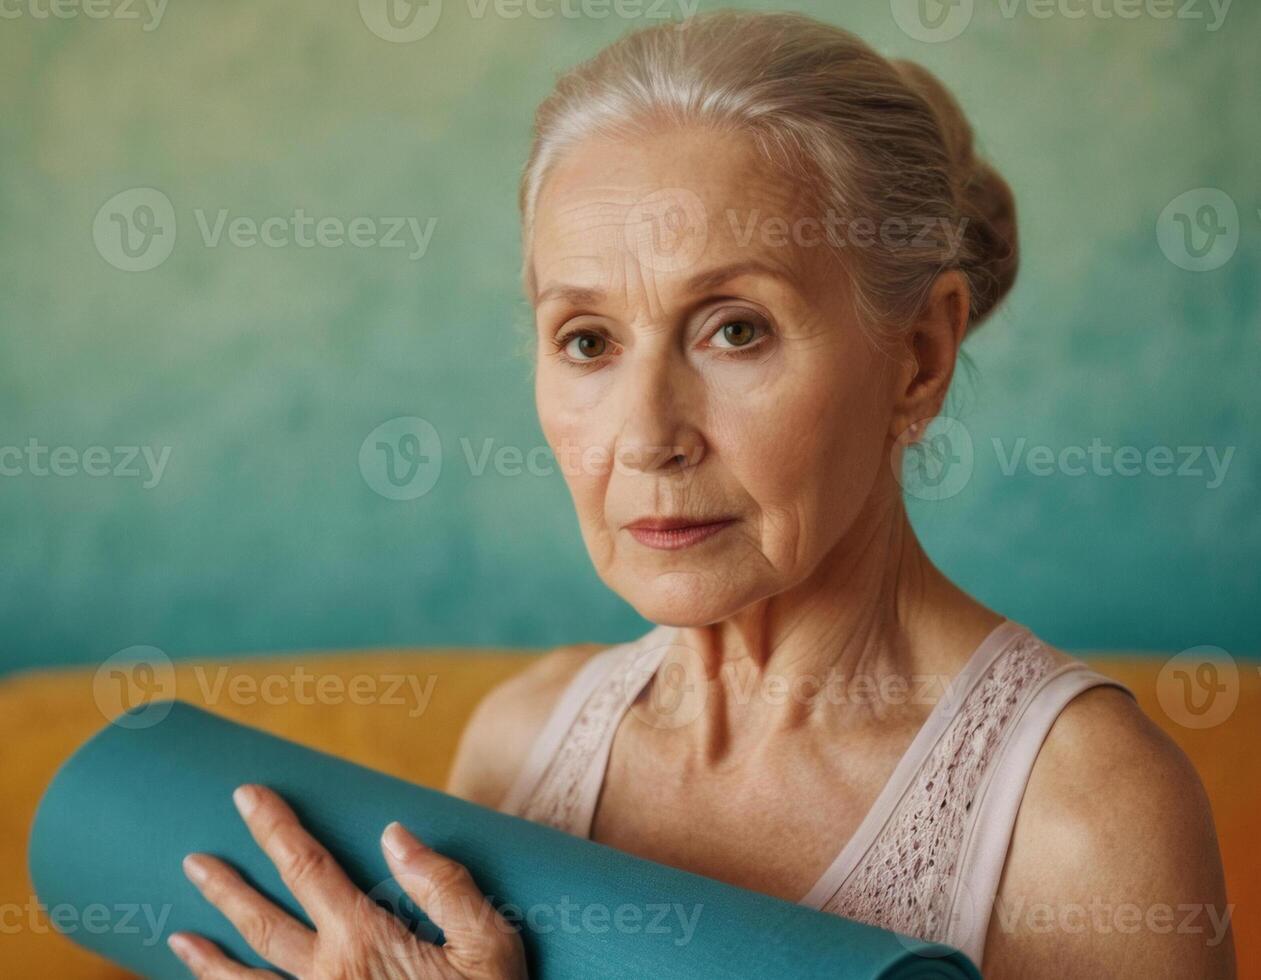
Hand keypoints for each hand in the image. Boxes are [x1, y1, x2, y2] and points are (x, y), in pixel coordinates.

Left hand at [168, 784, 526, 978]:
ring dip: (210, 958)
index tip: (247, 796)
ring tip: (180, 936)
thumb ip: (444, 886)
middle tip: (194, 859)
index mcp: (365, 941)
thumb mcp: (490, 946)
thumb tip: (394, 835)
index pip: (306, 867)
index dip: (274, 827)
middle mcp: (326, 976)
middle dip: (226, 886)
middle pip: (262, 922)